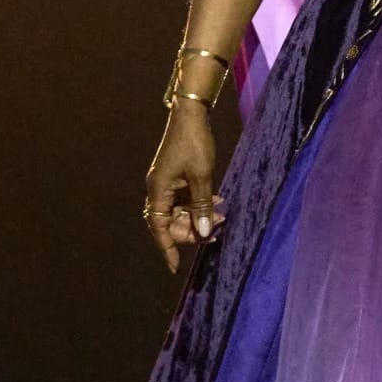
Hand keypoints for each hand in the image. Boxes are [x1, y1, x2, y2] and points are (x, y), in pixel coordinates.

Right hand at [143, 101, 225, 274]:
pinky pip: (186, 199)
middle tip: (217, 232)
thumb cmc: (194, 143)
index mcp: (158, 190)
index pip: (159, 227)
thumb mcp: (202, 178)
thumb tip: (203, 233)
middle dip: (192, 230)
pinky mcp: (176, 178)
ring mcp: (167, 184)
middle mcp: (158, 189)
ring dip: (200, 217)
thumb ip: (202, 207)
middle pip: (170, 222)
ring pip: (181, 211)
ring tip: (223, 217)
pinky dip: (200, 204)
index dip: (167, 248)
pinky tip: (219, 202)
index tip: (175, 267)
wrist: (191, 115)